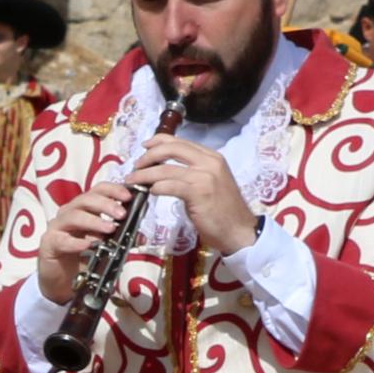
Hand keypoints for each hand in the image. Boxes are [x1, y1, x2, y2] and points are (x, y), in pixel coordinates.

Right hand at [34, 178, 132, 307]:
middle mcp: (69, 213)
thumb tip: (140, 236)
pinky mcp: (49, 244)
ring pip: (73, 216)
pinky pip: (62, 240)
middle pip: (86, 200)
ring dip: (94, 221)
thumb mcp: (106, 247)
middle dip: (105, 204)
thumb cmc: (83, 259)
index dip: (113, 190)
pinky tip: (88, 245)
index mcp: (84, 209)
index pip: (98, 191)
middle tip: (122, 214)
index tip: (128, 196)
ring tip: (110, 229)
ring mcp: (57, 227)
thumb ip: (121, 240)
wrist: (61, 281)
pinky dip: (76, 242)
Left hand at [127, 137, 260, 258]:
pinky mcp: (199, 192)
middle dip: (148, 156)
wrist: (240, 231)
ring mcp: (205, 176)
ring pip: (166, 169)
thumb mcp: (210, 183)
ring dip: (145, 174)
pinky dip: (156, 187)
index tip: (145, 147)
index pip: (180, 141)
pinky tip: (150, 192)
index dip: (158, 141)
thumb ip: (191, 173)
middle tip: (136, 166)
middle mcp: (209, 162)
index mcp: (212, 157)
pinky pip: (170, 185)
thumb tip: (164, 171)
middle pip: (171, 148)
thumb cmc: (223, 211)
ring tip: (134, 181)